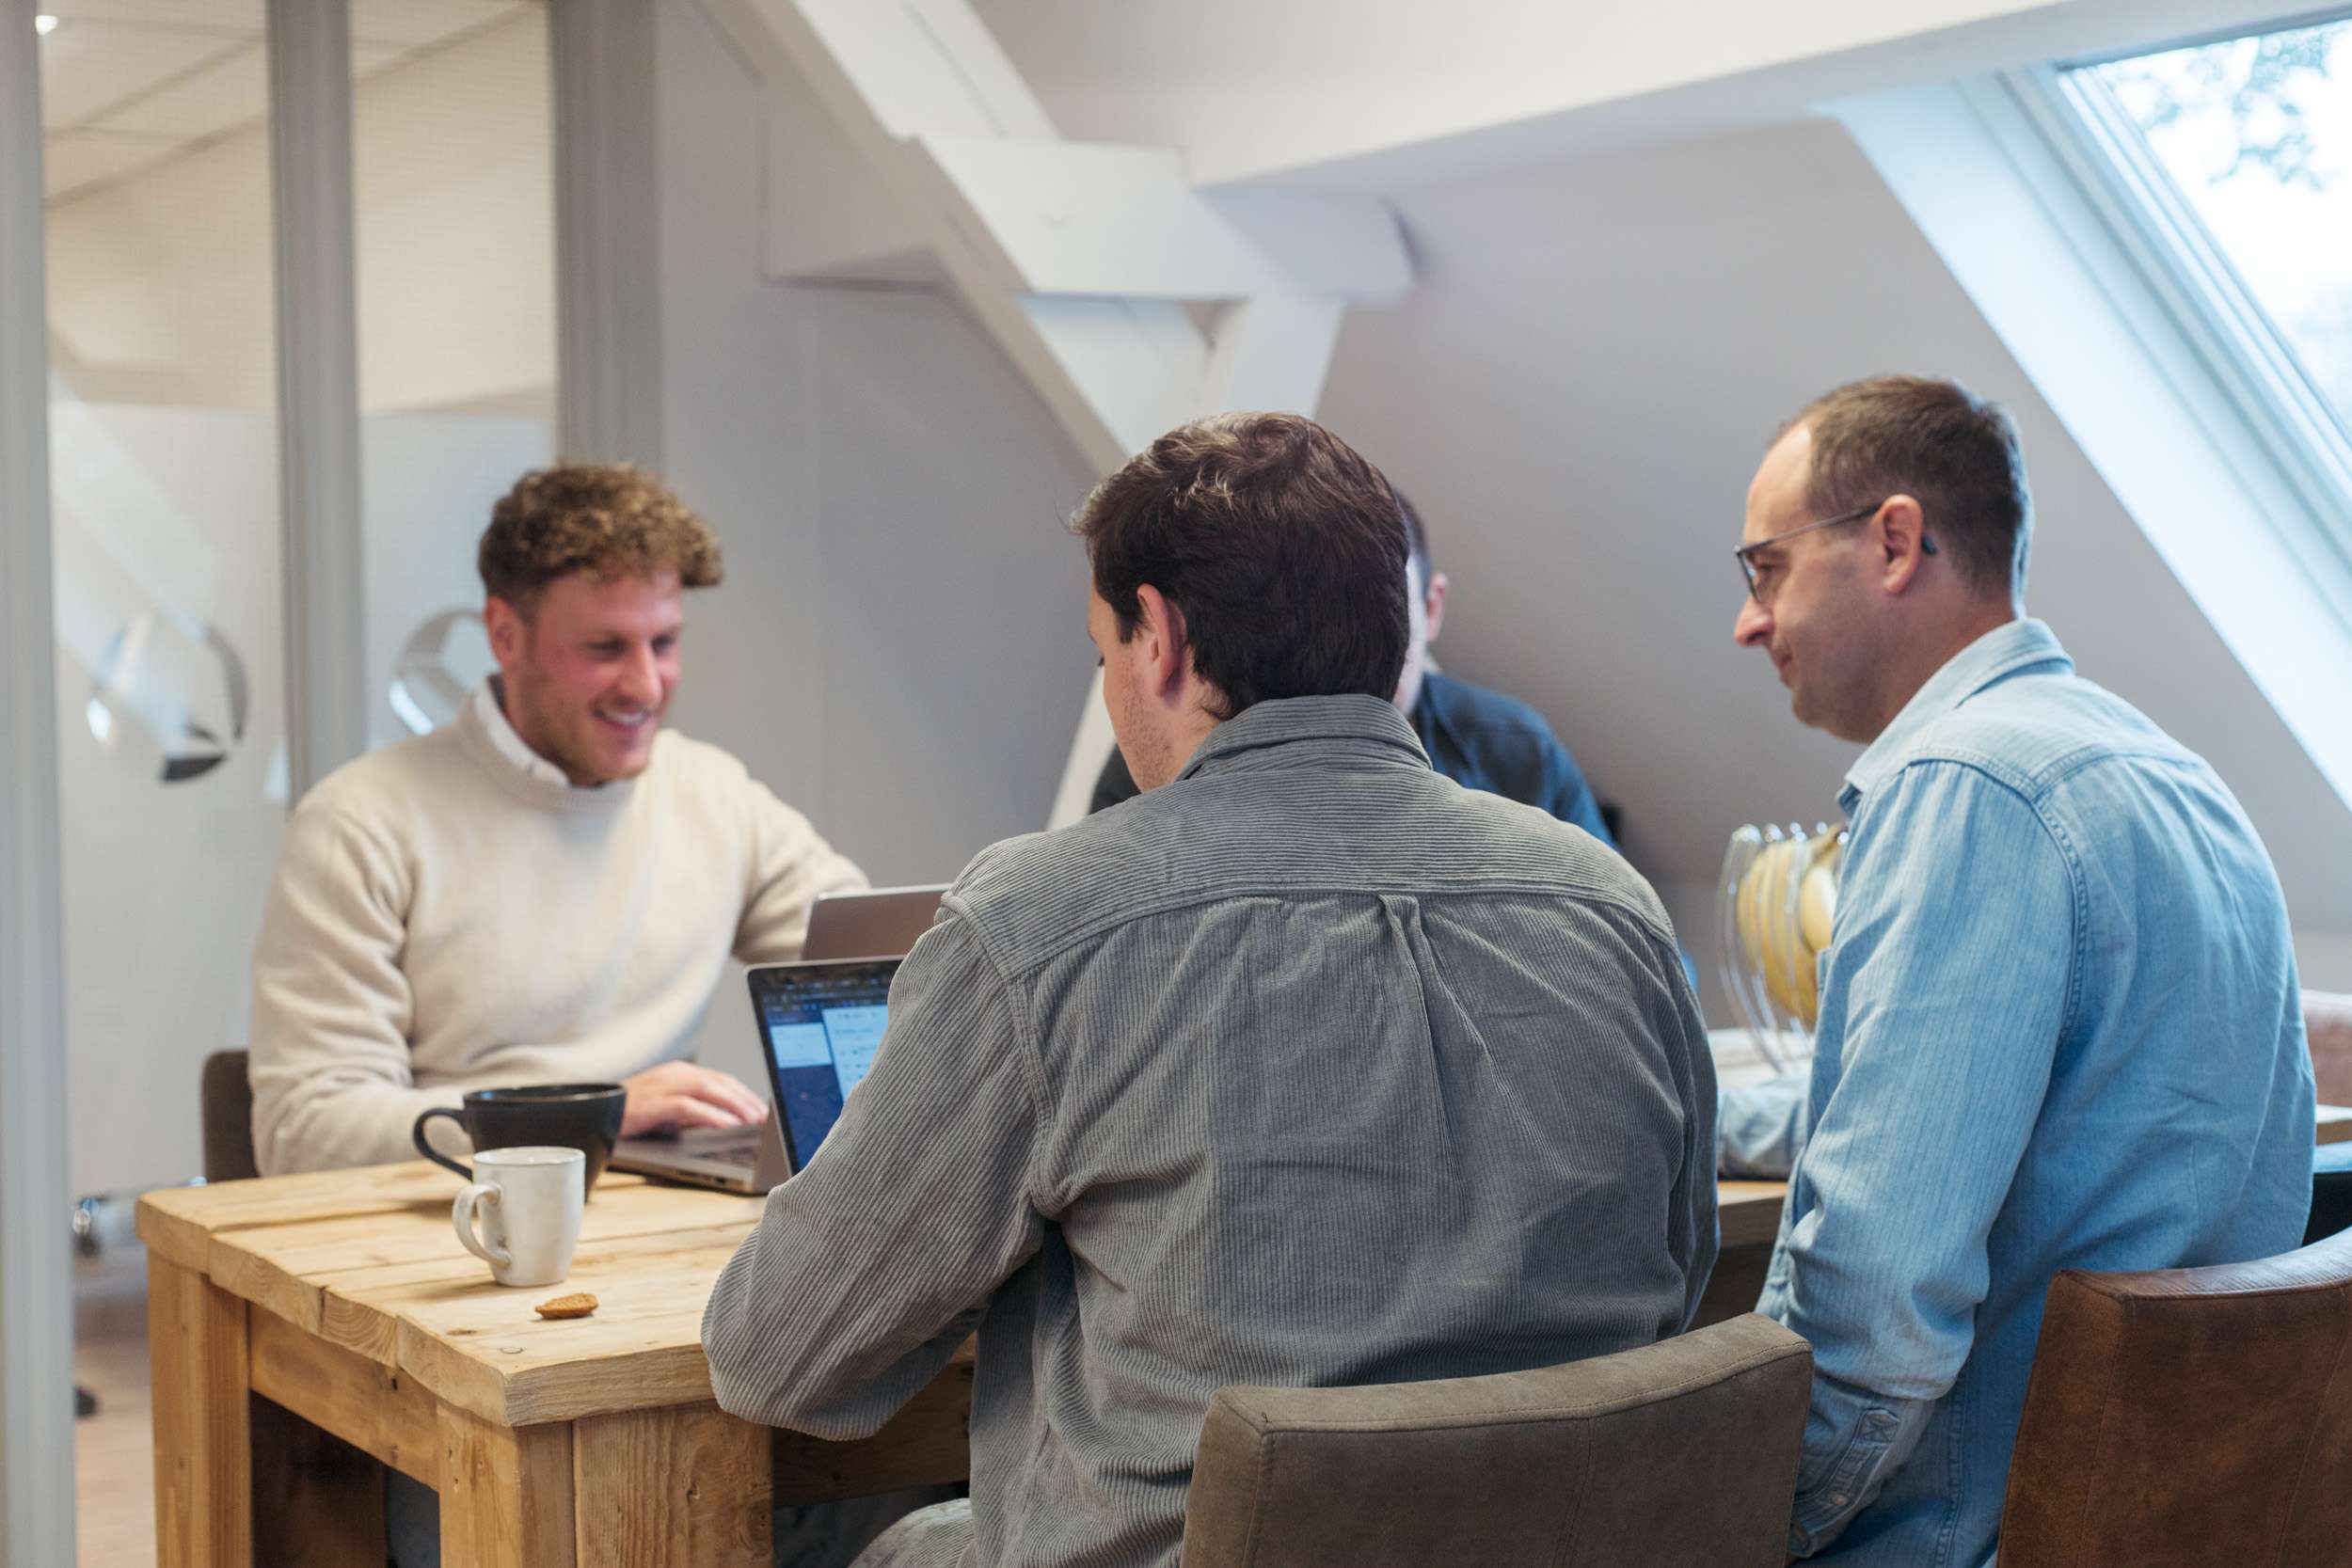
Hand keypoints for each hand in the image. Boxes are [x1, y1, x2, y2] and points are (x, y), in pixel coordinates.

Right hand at [620, 1061, 767, 1136]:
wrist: (597, 1111)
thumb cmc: (634, 1111)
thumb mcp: (670, 1110)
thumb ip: (695, 1111)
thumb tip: (724, 1120)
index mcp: (681, 1072)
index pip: (721, 1079)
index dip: (744, 1093)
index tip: (761, 1108)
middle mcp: (677, 1074)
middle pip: (720, 1082)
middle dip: (745, 1099)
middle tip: (763, 1116)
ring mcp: (666, 1085)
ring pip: (710, 1090)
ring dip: (735, 1105)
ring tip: (752, 1120)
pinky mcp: (656, 1102)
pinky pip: (690, 1107)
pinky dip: (712, 1115)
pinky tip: (726, 1125)